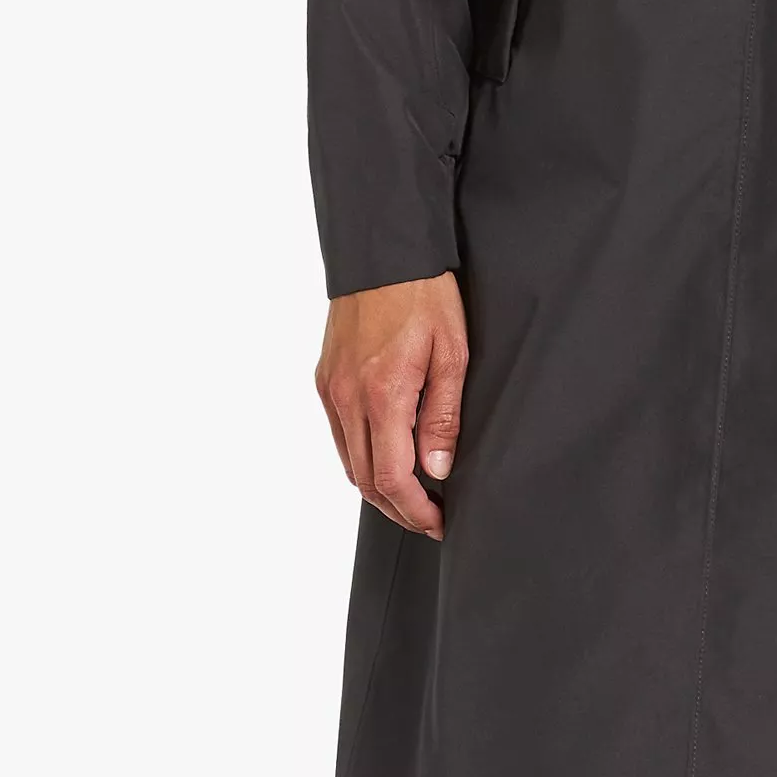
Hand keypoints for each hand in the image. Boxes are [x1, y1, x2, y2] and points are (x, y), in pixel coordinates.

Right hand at [314, 273, 468, 539]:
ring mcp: (331, 389)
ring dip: (378, 488)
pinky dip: (361, 458)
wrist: (382, 253)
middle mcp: (347, 397)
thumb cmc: (424, 295)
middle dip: (398, 509)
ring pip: (348, 462)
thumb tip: (437, 469)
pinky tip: (387, 458)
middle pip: (365, 480)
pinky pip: (340, 435)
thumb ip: (443, 416)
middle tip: (429, 519)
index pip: (392, 477)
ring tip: (413, 496)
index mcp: (383, 393)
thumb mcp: (452, 352)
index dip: (415, 510)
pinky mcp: (324, 379)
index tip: (438, 522)